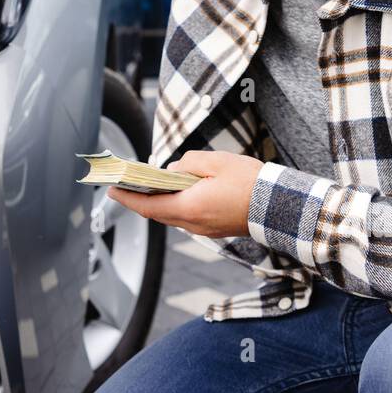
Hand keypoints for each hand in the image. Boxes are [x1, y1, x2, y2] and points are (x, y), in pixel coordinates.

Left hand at [105, 151, 263, 238]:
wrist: (280, 206)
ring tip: (149, 185)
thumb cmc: (250, 182)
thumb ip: (187, 164)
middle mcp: (193, 224)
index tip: (111, 191)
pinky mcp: (214, 230)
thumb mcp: (215, 161)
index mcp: (189, 208)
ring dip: (158, 203)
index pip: (148, 206)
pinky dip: (175, 206)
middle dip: (139, 199)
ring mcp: (204, 231)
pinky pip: (186, 219)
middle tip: (125, 185)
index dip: (127, 198)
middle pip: (157, 213)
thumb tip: (171, 171)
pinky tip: (176, 193)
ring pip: (172, 217)